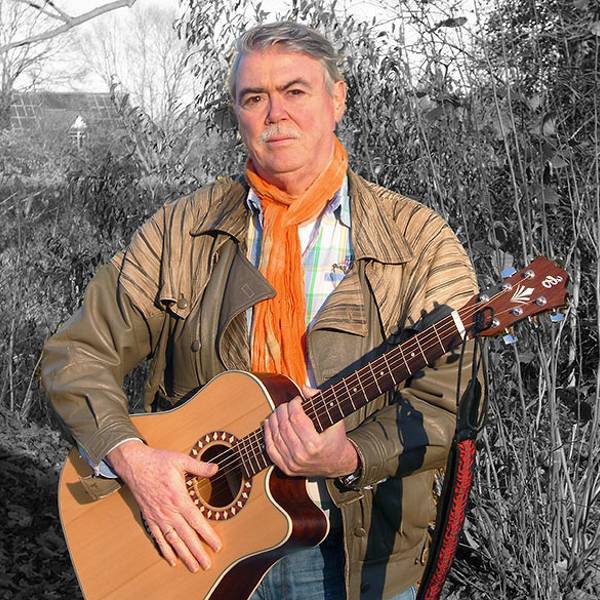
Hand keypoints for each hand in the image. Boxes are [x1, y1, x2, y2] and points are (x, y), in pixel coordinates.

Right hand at [107, 440, 220, 571]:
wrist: (135, 465)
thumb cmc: (158, 461)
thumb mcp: (181, 460)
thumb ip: (199, 466)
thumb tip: (215, 468)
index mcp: (178, 498)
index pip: (196, 521)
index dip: (207, 535)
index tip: (217, 545)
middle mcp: (168, 511)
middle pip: (186, 536)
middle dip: (197, 552)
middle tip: (207, 565)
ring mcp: (158, 517)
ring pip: (173, 541)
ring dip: (184, 555)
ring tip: (193, 567)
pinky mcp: (150, 518)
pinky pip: (158, 538)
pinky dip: (165, 550)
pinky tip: (172, 560)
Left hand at [263, 386, 358, 477]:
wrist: (337, 464)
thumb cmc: (336, 439)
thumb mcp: (335, 420)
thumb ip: (320, 400)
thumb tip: (304, 388)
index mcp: (315, 444)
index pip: (296, 417)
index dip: (294, 404)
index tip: (297, 400)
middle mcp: (301, 456)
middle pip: (284, 426)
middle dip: (283, 410)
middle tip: (287, 404)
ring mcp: (292, 464)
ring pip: (275, 436)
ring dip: (274, 419)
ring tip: (278, 411)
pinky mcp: (286, 468)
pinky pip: (270, 449)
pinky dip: (268, 435)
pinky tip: (270, 424)